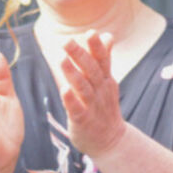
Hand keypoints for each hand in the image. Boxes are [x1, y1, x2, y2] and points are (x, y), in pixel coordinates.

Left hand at [52, 31, 127, 158]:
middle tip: (66, 41)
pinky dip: (71, 100)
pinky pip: (77, 109)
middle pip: (91, 70)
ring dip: (72, 73)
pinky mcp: (83, 121)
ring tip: (61, 60)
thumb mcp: (107, 82)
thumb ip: (104, 59)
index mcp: (105, 79)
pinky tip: (64, 90)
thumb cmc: (104, 107)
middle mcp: (100, 90)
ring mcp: (92, 106)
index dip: (96, 46)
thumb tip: (107, 35)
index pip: (102, 60)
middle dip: (79, 55)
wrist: (111, 141)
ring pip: (83, 87)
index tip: (90, 32)